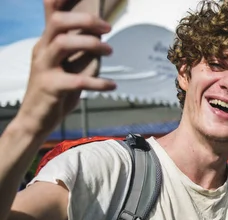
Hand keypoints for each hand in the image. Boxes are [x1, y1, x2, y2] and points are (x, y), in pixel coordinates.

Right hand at [16, 0, 114, 136]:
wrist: (36, 120)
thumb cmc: (55, 92)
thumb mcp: (64, 67)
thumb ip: (77, 51)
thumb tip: (100, 36)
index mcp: (46, 43)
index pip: (50, 12)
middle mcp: (42, 51)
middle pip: (57, 22)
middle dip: (85, 21)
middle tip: (107, 28)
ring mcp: (44, 68)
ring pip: (64, 44)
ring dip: (92, 44)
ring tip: (110, 51)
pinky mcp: (51, 87)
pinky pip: (78, 80)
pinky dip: (98, 82)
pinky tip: (112, 85)